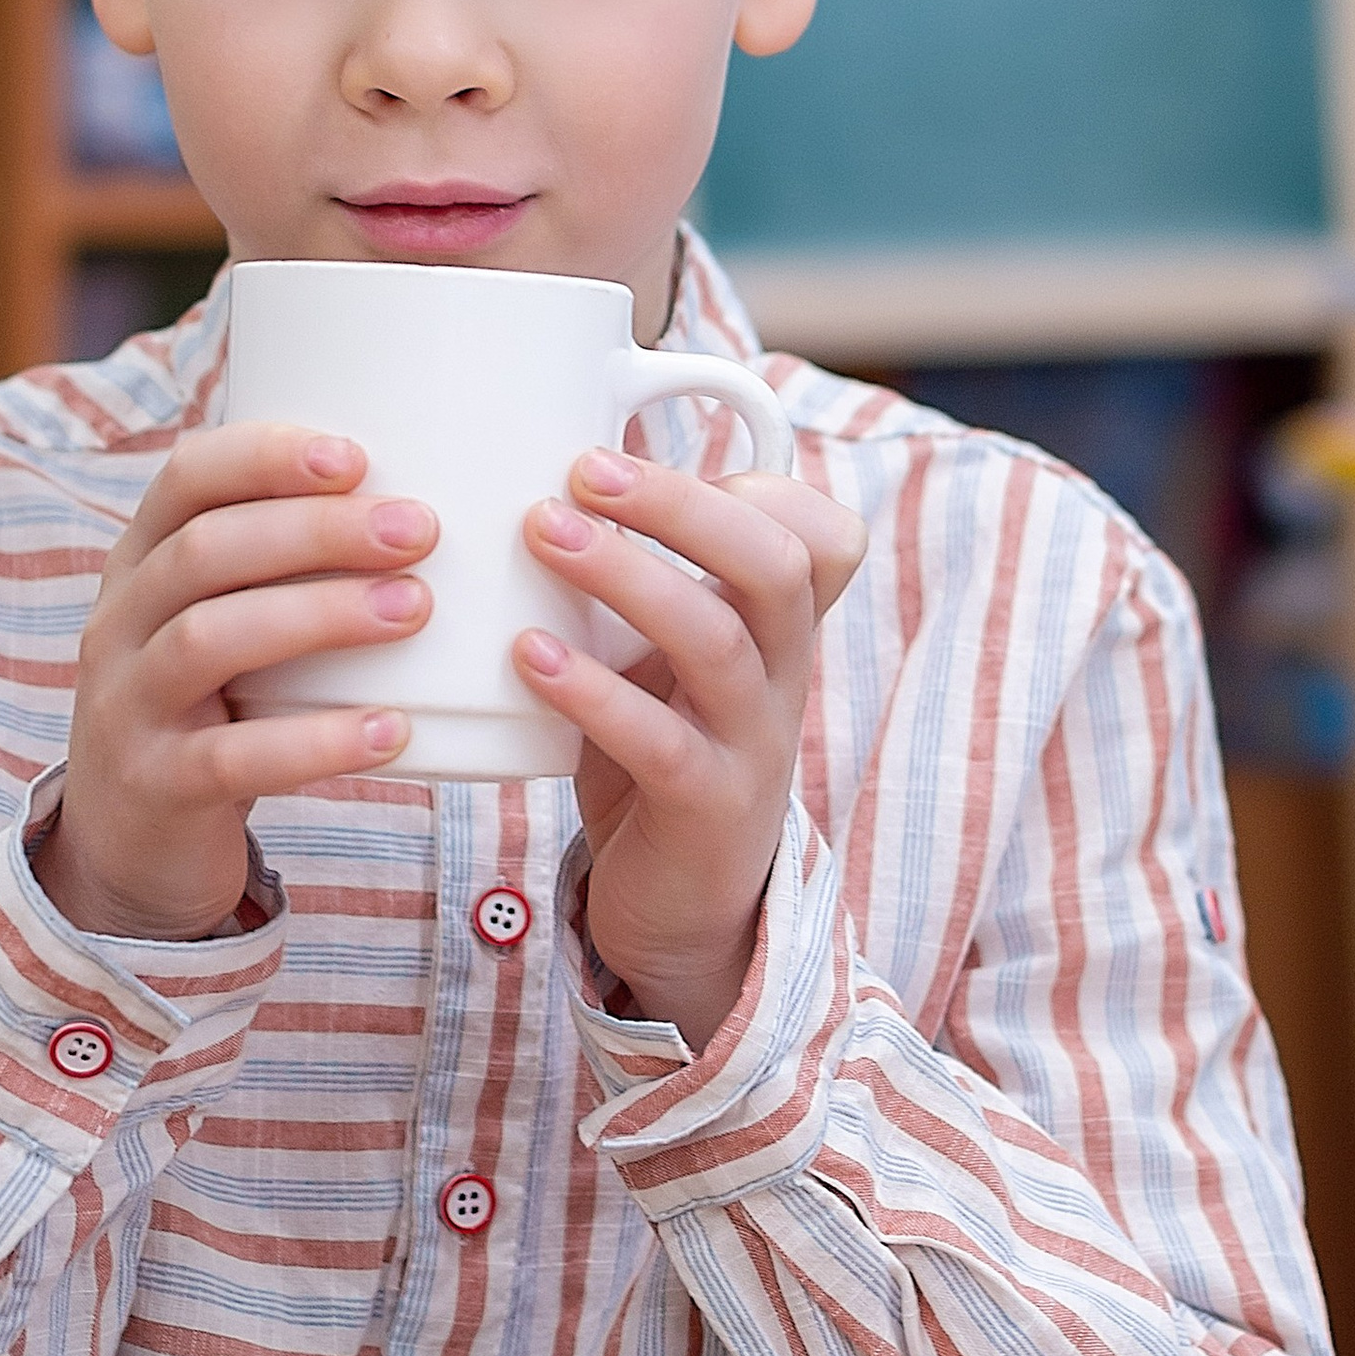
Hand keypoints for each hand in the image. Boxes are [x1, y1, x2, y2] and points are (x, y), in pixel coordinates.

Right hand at [32, 428, 431, 942]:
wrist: (130, 843)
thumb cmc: (214, 708)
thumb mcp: (226, 623)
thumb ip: (285, 569)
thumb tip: (430, 503)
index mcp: (140, 564)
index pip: (185, 480)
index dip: (265, 455)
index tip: (357, 456)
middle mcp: (120, 623)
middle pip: (205, 551)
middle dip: (316, 529)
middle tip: (419, 529)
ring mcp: (128, 706)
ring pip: (209, 639)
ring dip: (319, 615)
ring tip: (413, 607)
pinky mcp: (156, 786)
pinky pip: (234, 757)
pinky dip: (317, 741)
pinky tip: (390, 730)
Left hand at [516, 447, 865, 1049]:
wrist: (682, 908)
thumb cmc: (656, 750)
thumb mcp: (662, 654)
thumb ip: (640, 572)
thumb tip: (557, 447)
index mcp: (777, 625)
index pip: (826, 536)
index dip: (766, 482)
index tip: (662, 449)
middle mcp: (782, 674)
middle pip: (776, 564)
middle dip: (681, 503)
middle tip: (580, 468)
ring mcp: (752, 742)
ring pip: (719, 640)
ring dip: (627, 575)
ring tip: (540, 532)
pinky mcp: (707, 809)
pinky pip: (662, 742)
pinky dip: (592, 691)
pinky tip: (528, 655)